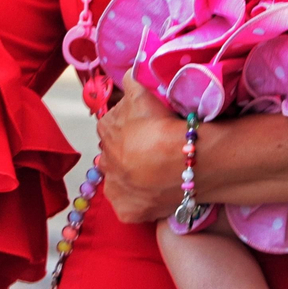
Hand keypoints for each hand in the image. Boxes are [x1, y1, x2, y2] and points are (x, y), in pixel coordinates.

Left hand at [95, 78, 186, 223]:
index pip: (112, 126)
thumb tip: (127, 75)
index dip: (130, 127)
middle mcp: (103, 162)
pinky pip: (131, 206)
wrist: (184, 160)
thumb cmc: (162, 124)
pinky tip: (155, 191)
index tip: (147, 129)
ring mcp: (115, 190)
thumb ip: (130, 81)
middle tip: (152, 151)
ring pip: (120, 181)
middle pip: (115, 155)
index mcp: (105, 130)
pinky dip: (141, 201)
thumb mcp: (143, 93)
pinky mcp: (127, 213)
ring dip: (132, 177)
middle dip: (128, 153)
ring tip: (156, 173)